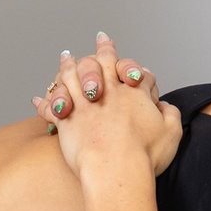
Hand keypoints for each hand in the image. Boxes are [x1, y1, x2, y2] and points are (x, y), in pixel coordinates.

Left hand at [34, 32, 181, 177]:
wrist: (117, 169)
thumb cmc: (145, 153)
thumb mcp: (171, 131)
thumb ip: (169, 113)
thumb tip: (163, 106)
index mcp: (131, 92)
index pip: (127, 66)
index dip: (120, 56)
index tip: (108, 42)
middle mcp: (106, 92)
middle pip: (98, 63)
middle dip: (97, 52)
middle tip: (92, 44)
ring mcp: (83, 105)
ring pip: (71, 77)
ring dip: (67, 66)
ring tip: (65, 58)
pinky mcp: (67, 121)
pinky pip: (52, 107)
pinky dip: (46, 103)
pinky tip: (39, 99)